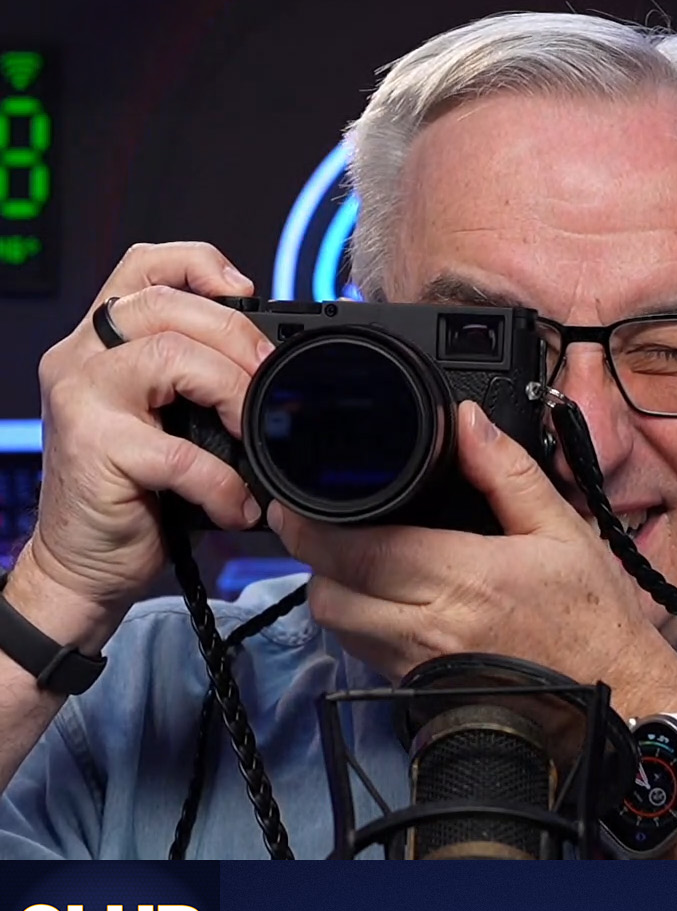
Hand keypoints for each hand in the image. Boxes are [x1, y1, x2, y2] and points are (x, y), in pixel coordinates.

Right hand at [11, 243, 268, 650]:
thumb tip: (278, 369)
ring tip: (251, 434)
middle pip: (167, 306)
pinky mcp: (93, 447)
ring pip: (168, 355)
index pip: (143, 266)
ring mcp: (81, 398)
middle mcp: (81, 358)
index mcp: (101, 343)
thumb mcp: (170, 422)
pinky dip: (221, 480)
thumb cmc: (136, 495)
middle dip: (237, 337)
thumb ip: (200, 380)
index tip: (247, 290)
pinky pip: (177, 449)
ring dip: (230, 390)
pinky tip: (235, 503)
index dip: (198, 263)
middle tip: (271, 380)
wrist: (85, 564)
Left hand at [271, 401, 676, 719]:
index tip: (301, 497)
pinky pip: (363, 652)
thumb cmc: (594, 618)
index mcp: (464, 579)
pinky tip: (386, 598)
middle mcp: (431, 627)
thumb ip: (508, 473)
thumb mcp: (564, 530)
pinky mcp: (420, 690)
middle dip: (314, 552)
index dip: (311, 522)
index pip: (352, 549)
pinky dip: (359, 622)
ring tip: (355, 557)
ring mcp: (420, 665)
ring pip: (338, 625)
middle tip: (322, 520)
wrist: (614, 694)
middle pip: (327, 590)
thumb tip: (468, 422)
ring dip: (334, 588)